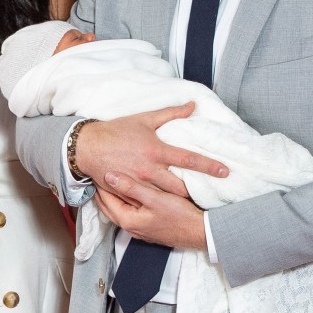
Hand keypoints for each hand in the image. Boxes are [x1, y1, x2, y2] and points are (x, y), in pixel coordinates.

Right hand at [74, 105, 227, 197]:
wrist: (88, 146)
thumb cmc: (117, 131)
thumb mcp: (145, 119)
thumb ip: (171, 113)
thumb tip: (192, 105)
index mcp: (157, 150)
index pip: (189, 159)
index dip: (209, 166)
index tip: (225, 171)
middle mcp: (150, 169)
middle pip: (180, 188)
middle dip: (195, 193)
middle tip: (209, 195)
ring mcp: (139, 183)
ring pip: (165, 198)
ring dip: (179, 201)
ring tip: (192, 204)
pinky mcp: (128, 191)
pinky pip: (147, 202)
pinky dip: (158, 204)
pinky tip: (167, 207)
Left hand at [96, 173, 206, 249]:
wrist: (200, 233)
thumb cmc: (179, 215)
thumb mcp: (154, 198)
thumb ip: (131, 188)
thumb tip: (109, 176)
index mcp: (127, 220)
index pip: (105, 199)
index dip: (100, 183)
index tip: (96, 169)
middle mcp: (130, 227)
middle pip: (109, 206)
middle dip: (103, 191)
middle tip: (97, 174)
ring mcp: (139, 229)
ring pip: (119, 210)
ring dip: (114, 197)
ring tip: (111, 181)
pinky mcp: (148, 228)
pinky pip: (130, 212)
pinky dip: (125, 202)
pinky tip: (130, 194)